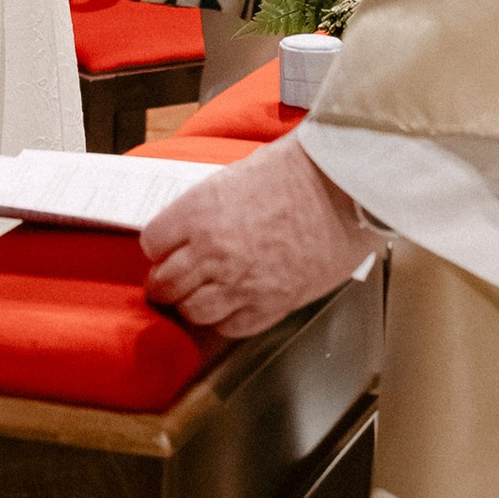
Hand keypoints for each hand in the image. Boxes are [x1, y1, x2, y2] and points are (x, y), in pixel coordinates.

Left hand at [141, 132, 375, 343]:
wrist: (347, 190)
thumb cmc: (301, 170)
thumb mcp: (238, 174)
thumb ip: (209, 205)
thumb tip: (194, 224)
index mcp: (199, 211)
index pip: (152, 243)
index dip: (158, 247)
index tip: (164, 249)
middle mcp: (212, 251)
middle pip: (165, 283)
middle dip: (164, 283)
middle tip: (169, 282)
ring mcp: (240, 282)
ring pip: (192, 311)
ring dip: (191, 305)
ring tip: (198, 297)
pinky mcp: (270, 304)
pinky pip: (230, 327)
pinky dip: (225, 321)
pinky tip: (231, 307)